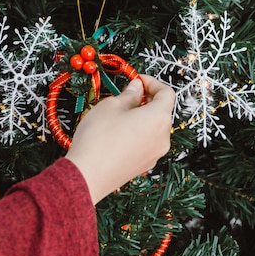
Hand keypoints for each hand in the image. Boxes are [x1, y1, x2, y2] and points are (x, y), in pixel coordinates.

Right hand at [65, 75, 175, 204]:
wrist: (87, 175)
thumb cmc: (98, 139)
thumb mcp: (111, 106)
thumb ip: (129, 94)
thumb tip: (137, 88)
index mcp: (158, 118)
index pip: (167, 93)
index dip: (153, 82)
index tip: (138, 80)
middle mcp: (163, 137)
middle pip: (161, 112)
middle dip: (146, 100)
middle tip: (126, 95)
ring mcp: (155, 154)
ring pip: (153, 128)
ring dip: (141, 117)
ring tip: (117, 116)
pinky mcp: (144, 165)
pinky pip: (146, 143)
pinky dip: (137, 133)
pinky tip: (116, 134)